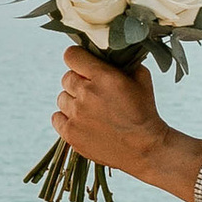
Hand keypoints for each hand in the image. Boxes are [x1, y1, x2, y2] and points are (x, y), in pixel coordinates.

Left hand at [53, 45, 176, 182]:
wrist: (145, 148)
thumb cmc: (145, 111)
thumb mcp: (142, 78)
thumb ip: (123, 62)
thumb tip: (110, 53)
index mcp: (103, 76)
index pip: (71, 55)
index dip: (77, 58)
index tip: (83, 64)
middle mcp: (86, 93)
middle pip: (66, 78)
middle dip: (79, 82)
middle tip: (93, 92)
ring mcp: (76, 115)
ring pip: (62, 98)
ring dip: (73, 101)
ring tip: (91, 110)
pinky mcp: (71, 134)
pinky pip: (56, 117)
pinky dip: (66, 118)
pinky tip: (82, 121)